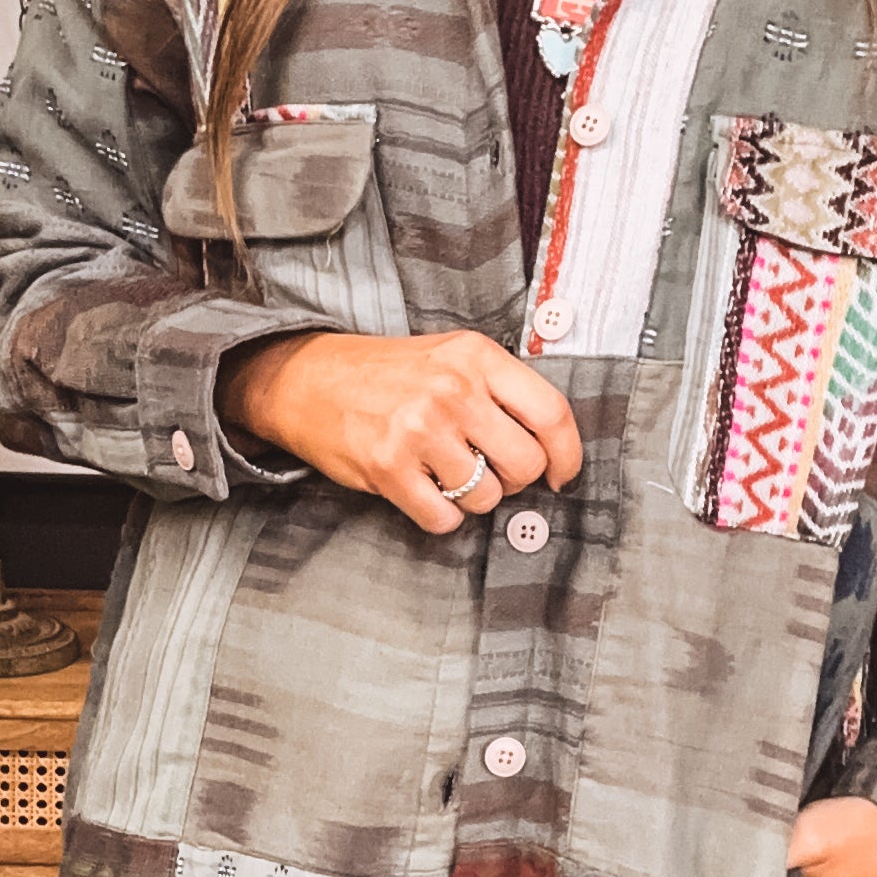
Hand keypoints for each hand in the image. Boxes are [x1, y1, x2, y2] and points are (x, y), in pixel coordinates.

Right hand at [221, 329, 584, 536]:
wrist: (308, 379)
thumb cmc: (387, 373)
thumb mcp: (450, 356)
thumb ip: (500, 390)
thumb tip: (550, 447)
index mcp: (477, 357)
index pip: (551, 413)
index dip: (568, 454)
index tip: (562, 474)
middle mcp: (452, 390)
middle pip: (525, 464)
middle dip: (515, 481)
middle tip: (492, 472)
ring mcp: (419, 430)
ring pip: (486, 498)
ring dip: (472, 499)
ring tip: (444, 473)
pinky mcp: (389, 468)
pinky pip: (444, 519)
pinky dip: (439, 516)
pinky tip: (422, 490)